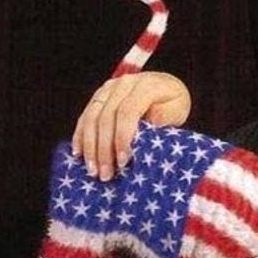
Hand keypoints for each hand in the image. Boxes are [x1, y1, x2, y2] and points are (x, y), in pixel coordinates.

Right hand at [72, 71, 190, 180]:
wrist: (165, 86)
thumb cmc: (173, 103)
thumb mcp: (178, 109)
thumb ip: (165, 116)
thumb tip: (151, 123)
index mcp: (144, 86)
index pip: (127, 112)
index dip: (122, 138)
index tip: (122, 161)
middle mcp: (123, 84)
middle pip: (106, 117)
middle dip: (104, 149)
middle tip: (105, 173)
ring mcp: (109, 89)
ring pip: (92, 117)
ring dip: (90, 146)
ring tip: (93, 170)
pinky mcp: (100, 96)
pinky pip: (85, 116)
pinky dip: (81, 136)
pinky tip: (79, 153)